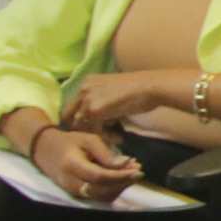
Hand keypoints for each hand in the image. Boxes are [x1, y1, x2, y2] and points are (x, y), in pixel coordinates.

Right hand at [26, 123, 142, 201]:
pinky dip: (112, 190)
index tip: (138, 171)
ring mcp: (71, 191)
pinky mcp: (75, 195)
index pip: (100, 177)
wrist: (44, 150)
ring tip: (131, 173)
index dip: (121, 176)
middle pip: (102, 190)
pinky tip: (121, 179)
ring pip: (101, 197)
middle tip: (138, 171)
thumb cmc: (68, 142)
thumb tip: (125, 164)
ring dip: (120, 188)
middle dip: (123, 183)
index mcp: (71, 165)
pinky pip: (97, 197)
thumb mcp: (87, 139)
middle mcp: (70, 182)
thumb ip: (105, 153)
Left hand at [62, 70, 184, 132]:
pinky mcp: (94, 111)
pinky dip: (106, 137)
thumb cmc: (141, 89)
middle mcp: (83, 89)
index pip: (73, 105)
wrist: (151, 86)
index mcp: (87, 82)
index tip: (94, 127)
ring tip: (112, 137)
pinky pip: (93, 130)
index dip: (80, 118)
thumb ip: (101, 99)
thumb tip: (99, 118)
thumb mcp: (114, 90)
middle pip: (68, 115)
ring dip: (95, 134)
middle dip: (81, 128)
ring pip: (80, 125)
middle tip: (98, 134)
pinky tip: (118, 137)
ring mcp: (87, 99)